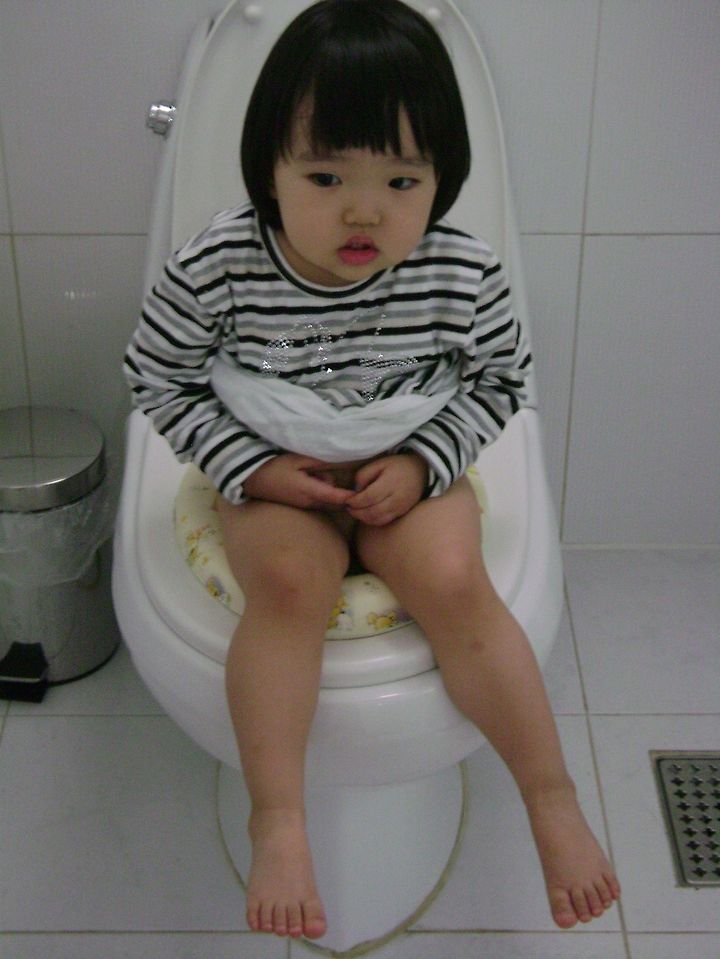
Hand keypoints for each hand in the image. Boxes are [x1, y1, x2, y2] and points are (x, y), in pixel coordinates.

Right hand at [242, 453, 356, 509]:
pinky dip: (320, 490)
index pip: (341, 498)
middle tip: (333, 471)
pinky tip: (308, 477)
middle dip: (341, 489)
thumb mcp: (299, 459)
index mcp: (311, 492)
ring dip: (329, 488)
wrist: (251, 480)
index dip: (356, 496)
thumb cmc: (275, 467)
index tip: (367, 488)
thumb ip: (323, 461)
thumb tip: (346, 459)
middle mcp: (311, 503)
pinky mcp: (302, 506)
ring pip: (329, 500)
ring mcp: (306, 507)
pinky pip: (319, 500)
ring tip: (312, 472)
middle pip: (338, 500)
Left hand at [345, 454, 427, 525]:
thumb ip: (364, 475)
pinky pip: (383, 521)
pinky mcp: (401, 513)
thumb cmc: (396, 466)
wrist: (420, 471)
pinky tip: (365, 514)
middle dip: (356, 512)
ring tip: (355, 510)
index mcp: (391, 483)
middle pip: (372, 512)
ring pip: (377, 520)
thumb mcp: (379, 463)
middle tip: (348, 507)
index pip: (368, 497)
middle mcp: (397, 498)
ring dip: (362, 518)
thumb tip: (355, 491)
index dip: (355, 501)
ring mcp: (400, 508)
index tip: (347, 499)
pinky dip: (371, 520)